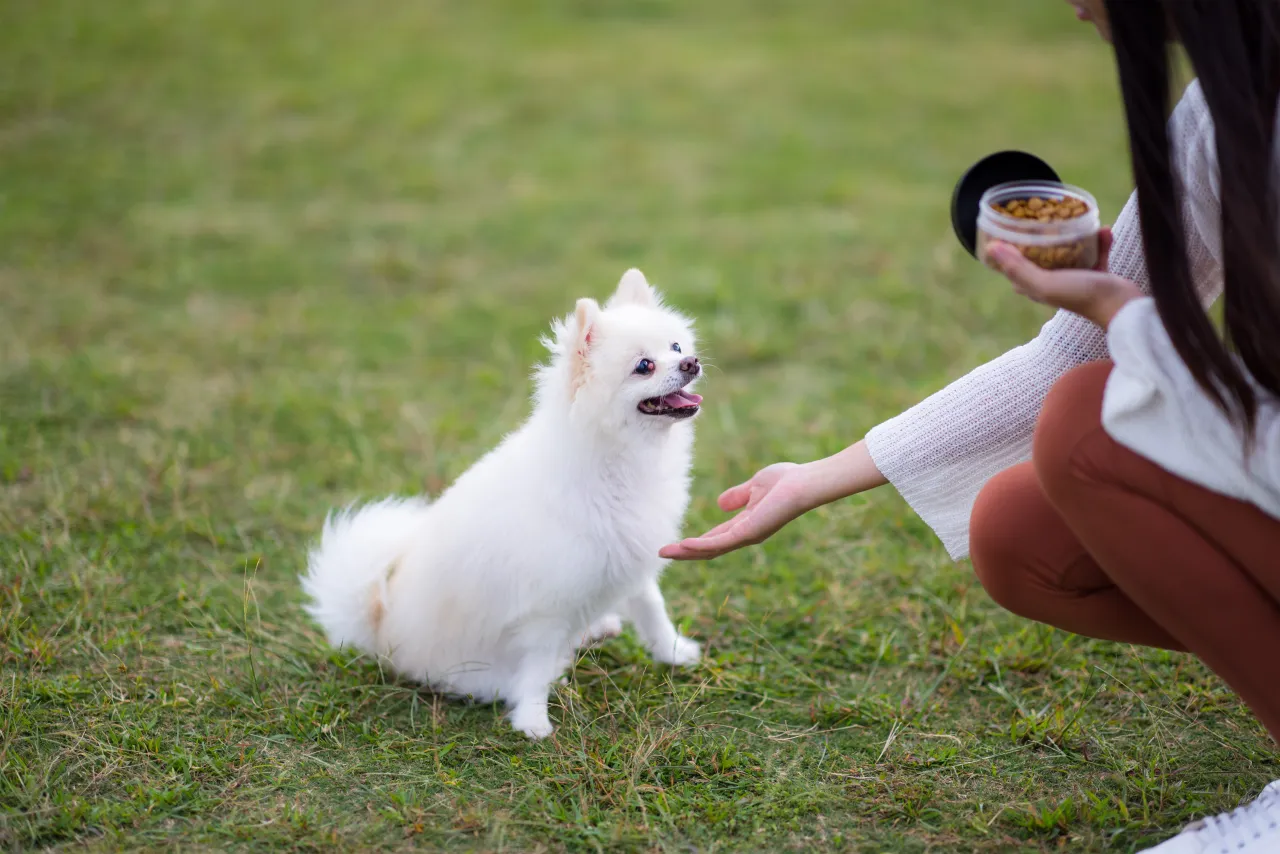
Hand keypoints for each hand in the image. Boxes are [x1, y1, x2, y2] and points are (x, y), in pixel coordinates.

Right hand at [659, 463, 815, 559]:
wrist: (804, 483)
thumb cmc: (786, 482)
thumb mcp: (755, 486)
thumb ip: (738, 496)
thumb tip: (720, 504)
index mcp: (746, 525)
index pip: (717, 538)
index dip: (697, 542)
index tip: (677, 544)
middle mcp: (746, 535)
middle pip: (710, 548)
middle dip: (686, 552)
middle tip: (663, 553)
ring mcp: (747, 536)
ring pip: (711, 550)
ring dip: (687, 552)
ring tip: (665, 553)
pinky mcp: (748, 533)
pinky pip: (720, 543)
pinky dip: (701, 545)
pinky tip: (684, 545)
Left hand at [984, 227, 1142, 327]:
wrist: (1123, 307)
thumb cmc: (1082, 296)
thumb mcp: (1045, 283)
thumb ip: (1019, 268)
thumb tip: (992, 249)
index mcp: (1036, 287)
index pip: (1013, 268)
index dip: (1006, 251)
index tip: (1004, 228)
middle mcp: (1053, 283)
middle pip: (1040, 256)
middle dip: (1038, 238)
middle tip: (1039, 215)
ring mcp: (1076, 279)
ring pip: (1069, 252)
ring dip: (1073, 236)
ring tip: (1075, 218)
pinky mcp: (1098, 275)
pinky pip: (1096, 253)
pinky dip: (1099, 242)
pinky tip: (1103, 229)